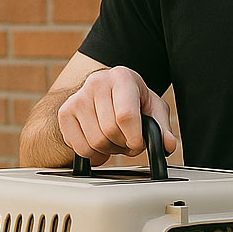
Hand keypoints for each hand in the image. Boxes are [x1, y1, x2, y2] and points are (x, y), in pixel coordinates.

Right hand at [57, 65, 177, 163]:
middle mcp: (97, 83)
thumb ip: (162, 127)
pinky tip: (101, 141)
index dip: (134, 137)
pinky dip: (94, 153)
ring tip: (116, 139)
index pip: (125, 115)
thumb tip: (167, 145)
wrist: (105, 91)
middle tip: (129, 141)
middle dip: (124, 144)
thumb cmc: (132, 99)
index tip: (138, 143)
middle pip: (110, 131)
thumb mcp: (153, 107)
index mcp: (122, 77)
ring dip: (110, 150)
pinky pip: (80, 148)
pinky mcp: (65, 113)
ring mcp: (77, 97)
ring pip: (95, 142)